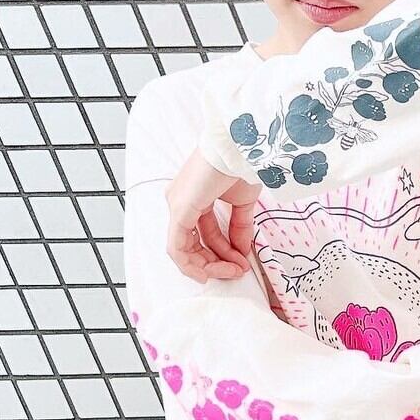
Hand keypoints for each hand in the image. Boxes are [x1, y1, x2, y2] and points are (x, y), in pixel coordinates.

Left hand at [166, 147, 262, 282]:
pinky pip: (177, 247)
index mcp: (195, 197)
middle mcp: (180, 202)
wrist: (240, 146)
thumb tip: (242, 252)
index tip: (243, 262)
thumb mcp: (243, 201)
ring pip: (183, 250)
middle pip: (193, 244)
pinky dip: (190, 264)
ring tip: (233, 270)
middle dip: (217, 261)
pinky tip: (208, 272)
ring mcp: (177, 206)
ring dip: (210, 264)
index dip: (225, 252)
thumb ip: (240, 227)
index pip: (205, 233)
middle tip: (238, 270)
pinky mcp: (179, 210)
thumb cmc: (242, 164)